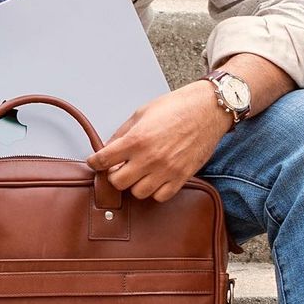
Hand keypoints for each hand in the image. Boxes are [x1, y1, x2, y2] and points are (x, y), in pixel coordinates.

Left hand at [85, 82, 232, 201]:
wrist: (208, 109)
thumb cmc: (177, 107)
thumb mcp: (142, 113)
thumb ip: (123, 133)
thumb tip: (108, 147)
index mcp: (137, 139)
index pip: (103, 160)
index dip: (95, 162)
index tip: (95, 163)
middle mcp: (150, 158)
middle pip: (118, 182)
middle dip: (114, 175)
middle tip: (118, 167)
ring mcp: (166, 170)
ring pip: (138, 193)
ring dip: (135, 184)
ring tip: (139, 172)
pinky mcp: (182, 177)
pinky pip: (160, 196)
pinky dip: (154, 190)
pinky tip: (155, 178)